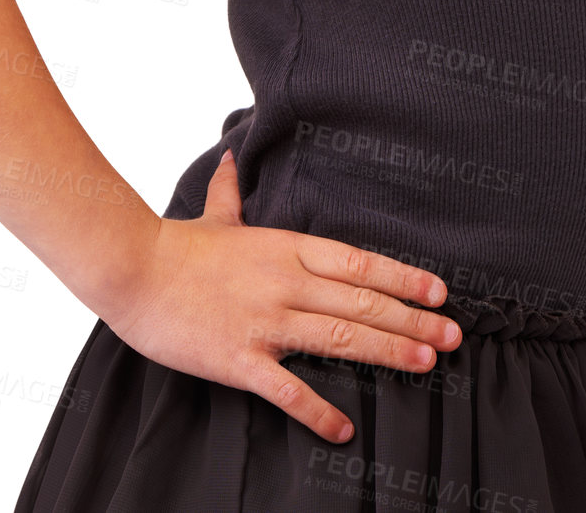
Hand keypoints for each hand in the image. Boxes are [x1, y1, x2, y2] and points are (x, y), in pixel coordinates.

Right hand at [105, 149, 461, 443]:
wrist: (132, 269)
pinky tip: (344, 429)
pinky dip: (318, 410)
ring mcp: (264, 321)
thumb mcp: (215, 216)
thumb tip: (230, 157)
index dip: (403, 278)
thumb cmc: (176, 245)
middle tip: (453, 337)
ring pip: (338, 338)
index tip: (439, 292)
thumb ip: (230, 191)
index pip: (359, 262)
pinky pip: (286, 389)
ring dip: (387, 351)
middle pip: (361, 302)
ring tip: (425, 364)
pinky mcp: (239, 358)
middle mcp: (284, 282)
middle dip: (413, 319)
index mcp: (285, 248)